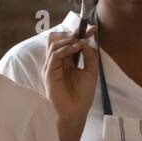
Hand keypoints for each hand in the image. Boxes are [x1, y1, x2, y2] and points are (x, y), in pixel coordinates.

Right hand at [42, 25, 98, 140]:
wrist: (76, 112)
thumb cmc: (82, 95)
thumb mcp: (91, 71)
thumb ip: (90, 56)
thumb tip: (86, 41)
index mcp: (65, 61)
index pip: (68, 42)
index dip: (79, 33)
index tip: (93, 28)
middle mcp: (56, 62)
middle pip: (57, 39)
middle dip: (72, 33)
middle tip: (86, 32)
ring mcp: (51, 67)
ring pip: (54, 44)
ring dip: (69, 40)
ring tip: (80, 42)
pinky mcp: (48, 73)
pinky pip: (54, 55)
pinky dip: (66, 49)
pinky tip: (76, 48)